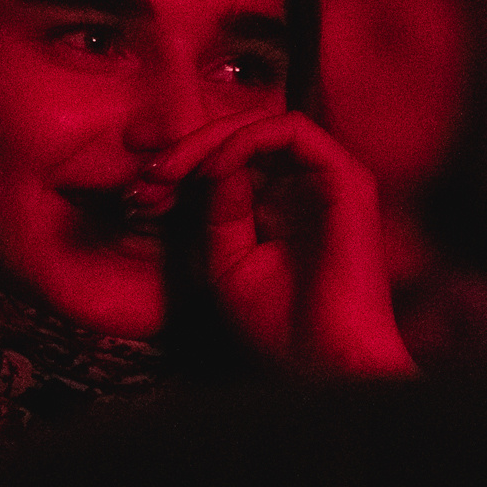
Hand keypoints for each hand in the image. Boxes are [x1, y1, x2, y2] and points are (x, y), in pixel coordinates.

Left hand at [147, 110, 415, 380]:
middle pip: (239, 137)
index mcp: (281, 206)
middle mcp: (306, 185)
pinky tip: (211, 169)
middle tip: (148, 172)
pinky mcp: (346, 177)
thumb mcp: (224, 261)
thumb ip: (215, 209)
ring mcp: (328, 178)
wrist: (324, 362)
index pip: (228, 160)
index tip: (140, 183)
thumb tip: (202, 164)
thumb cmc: (280, 326)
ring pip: (261, 124)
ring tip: (171, 171)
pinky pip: (291, 130)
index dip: (181, 162)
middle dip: (185, 148)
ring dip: (208, 140)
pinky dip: (245, 141)